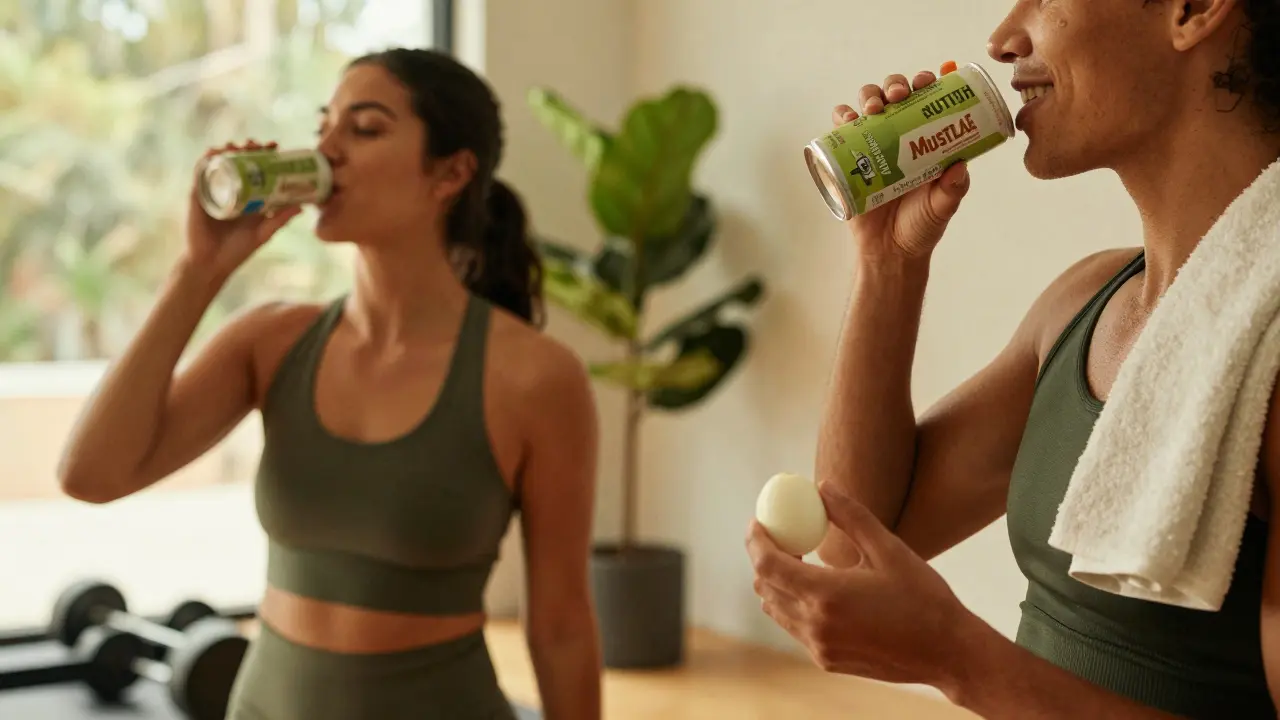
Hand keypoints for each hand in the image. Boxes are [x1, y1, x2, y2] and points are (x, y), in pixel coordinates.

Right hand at [184, 140, 303, 280]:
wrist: (211, 265)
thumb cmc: (236, 251)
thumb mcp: (263, 233)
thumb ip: (280, 219)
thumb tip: (302, 206)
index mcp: (245, 196)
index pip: (254, 168)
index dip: (263, 155)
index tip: (275, 146)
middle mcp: (228, 190)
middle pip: (237, 161)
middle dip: (247, 148)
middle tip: (258, 144)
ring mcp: (212, 191)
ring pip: (218, 163)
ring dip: (227, 149)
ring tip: (239, 146)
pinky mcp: (197, 196)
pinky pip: (200, 173)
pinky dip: (206, 160)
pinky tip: (214, 152)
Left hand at [746, 481, 971, 687]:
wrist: (948, 652)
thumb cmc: (923, 597)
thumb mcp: (889, 549)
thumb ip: (851, 516)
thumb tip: (822, 486)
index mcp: (826, 595)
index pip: (767, 565)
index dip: (756, 541)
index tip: (757, 522)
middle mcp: (816, 626)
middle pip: (765, 588)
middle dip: (764, 559)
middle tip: (781, 537)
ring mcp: (820, 648)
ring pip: (776, 610)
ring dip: (777, 583)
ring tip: (800, 560)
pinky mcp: (828, 661)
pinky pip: (796, 628)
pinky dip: (794, 605)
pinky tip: (820, 589)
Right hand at [831, 65, 971, 260]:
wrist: (889, 252)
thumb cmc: (921, 227)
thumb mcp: (943, 207)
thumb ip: (952, 189)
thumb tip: (960, 165)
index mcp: (925, 139)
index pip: (926, 100)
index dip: (927, 81)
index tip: (931, 79)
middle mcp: (899, 135)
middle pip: (894, 93)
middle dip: (896, 85)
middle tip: (900, 95)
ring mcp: (872, 144)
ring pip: (867, 104)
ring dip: (870, 95)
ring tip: (875, 108)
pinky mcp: (848, 159)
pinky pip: (841, 129)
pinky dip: (842, 117)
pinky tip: (848, 119)